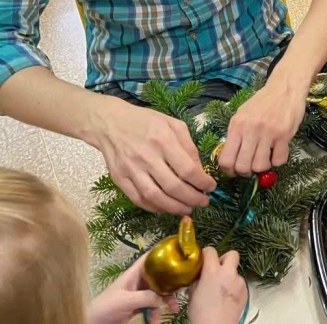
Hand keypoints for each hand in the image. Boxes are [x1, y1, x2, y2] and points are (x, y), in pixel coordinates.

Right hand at [88, 98, 213, 213]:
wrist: (109, 123)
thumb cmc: (146, 121)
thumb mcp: (173, 124)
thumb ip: (188, 147)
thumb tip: (199, 170)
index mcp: (163, 140)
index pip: (187, 169)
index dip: (201, 182)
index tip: (211, 187)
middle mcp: (146, 157)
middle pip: (172, 187)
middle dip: (192, 199)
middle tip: (203, 203)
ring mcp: (131, 170)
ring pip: (155, 197)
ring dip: (174, 208)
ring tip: (187, 209)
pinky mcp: (119, 179)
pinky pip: (138, 199)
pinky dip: (154, 207)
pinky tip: (166, 208)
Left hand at [88, 253, 178, 323]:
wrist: (93, 323)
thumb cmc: (106, 307)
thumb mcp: (127, 300)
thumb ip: (146, 296)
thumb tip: (163, 297)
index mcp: (133, 274)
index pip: (150, 257)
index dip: (163, 252)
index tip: (179, 252)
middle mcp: (137, 281)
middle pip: (159, 276)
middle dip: (170, 283)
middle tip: (181, 290)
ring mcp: (137, 294)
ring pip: (157, 293)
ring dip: (165, 301)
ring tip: (172, 310)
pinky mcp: (136, 306)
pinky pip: (151, 306)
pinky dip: (156, 313)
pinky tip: (156, 321)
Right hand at [186, 248, 247, 323]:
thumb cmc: (201, 314)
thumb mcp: (193, 294)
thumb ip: (198, 280)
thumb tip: (200, 275)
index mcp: (212, 271)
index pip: (211, 251)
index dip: (206, 253)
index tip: (204, 258)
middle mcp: (228, 273)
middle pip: (232, 254)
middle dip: (224, 259)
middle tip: (217, 269)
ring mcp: (239, 282)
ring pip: (235, 271)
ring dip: (229, 276)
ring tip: (220, 290)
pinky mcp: (245, 290)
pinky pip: (239, 283)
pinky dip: (233, 287)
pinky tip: (226, 298)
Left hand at [220, 73, 305, 175]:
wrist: (285, 87)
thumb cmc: (263, 102)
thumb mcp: (243, 114)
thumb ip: (236, 135)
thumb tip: (231, 158)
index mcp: (237, 125)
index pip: (225, 159)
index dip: (229, 171)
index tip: (234, 171)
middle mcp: (250, 129)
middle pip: (242, 166)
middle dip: (246, 172)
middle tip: (251, 167)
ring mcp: (268, 132)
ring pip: (260, 166)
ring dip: (263, 167)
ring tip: (265, 157)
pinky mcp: (284, 134)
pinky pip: (279, 160)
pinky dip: (278, 160)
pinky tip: (278, 151)